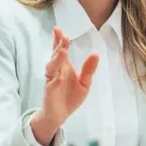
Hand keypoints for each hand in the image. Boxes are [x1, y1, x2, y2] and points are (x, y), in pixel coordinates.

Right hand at [30, 27, 98, 145]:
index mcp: (64, 67)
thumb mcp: (84, 83)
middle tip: (62, 35)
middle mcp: (56, 71)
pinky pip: (52, 82)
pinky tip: (59, 72)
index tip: (58, 29)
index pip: (60, 50)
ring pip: (51, 66)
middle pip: (55, 55)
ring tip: (62, 50)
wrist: (59, 116)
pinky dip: (55, 76)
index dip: (59, 40)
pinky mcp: (50, 91)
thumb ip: (89, 70)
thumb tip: (96, 54)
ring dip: (56, 58)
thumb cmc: (70, 98)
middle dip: (58, 45)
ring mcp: (52, 80)